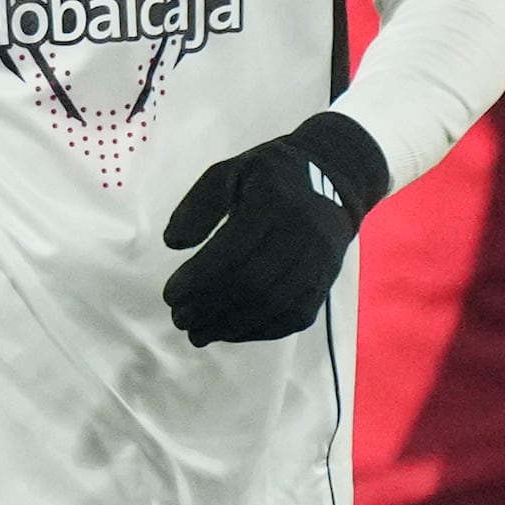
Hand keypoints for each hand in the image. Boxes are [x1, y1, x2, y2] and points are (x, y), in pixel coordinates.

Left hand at [162, 109, 384, 345]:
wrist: (334, 177)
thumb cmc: (270, 175)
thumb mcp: (228, 171)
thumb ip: (199, 205)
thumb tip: (173, 243)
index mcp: (274, 202)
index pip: (234, 251)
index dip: (199, 280)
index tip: (169, 295)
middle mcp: (305, 234)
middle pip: (255, 284)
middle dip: (211, 308)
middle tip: (179, 319)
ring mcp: (321, 260)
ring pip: (276, 306)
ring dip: (232, 327)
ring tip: (197, 333)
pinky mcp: (327, 280)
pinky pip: (297, 316)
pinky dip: (260, 331)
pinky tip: (230, 332)